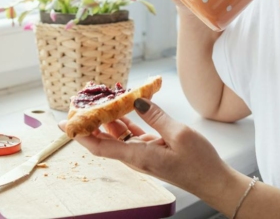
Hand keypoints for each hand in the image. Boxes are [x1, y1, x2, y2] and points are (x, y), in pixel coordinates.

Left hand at [59, 99, 235, 206]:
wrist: (214, 181)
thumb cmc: (199, 162)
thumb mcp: (180, 135)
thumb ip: (156, 117)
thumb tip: (136, 101)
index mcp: (139, 157)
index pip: (100, 147)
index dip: (80, 135)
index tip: (65, 123)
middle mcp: (136, 157)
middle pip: (104, 139)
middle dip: (90, 121)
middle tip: (80, 100)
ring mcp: (143, 154)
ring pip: (116, 135)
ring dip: (106, 118)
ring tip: (97, 98)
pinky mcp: (151, 150)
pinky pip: (131, 134)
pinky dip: (124, 120)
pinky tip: (119, 106)